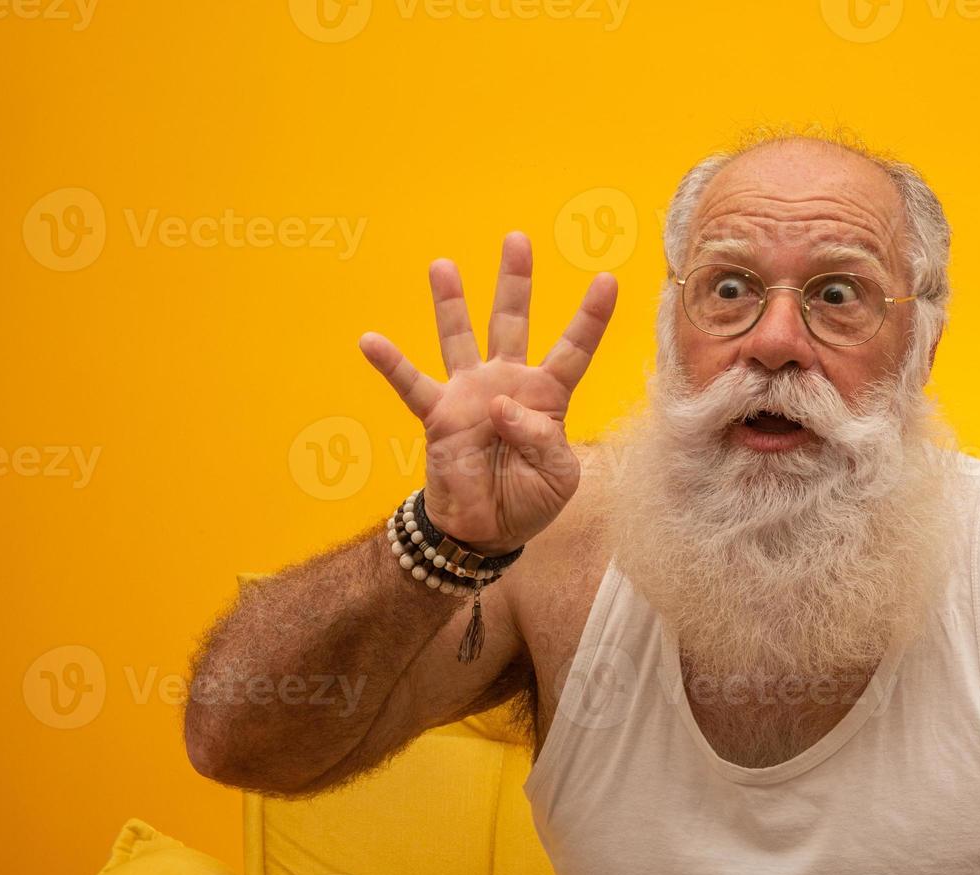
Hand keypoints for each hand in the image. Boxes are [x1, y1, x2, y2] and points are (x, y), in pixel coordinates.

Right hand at [360, 232, 615, 554]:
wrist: (486, 530)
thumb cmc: (528, 499)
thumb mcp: (558, 476)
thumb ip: (542, 440)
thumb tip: (502, 405)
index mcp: (547, 396)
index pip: (574, 349)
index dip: (590, 316)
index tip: (608, 278)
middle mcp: (507, 382)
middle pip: (512, 322)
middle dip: (515, 281)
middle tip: (517, 238)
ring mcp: (470, 394)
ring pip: (460, 337)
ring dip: (450, 302)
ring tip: (442, 265)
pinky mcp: (439, 415)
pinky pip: (411, 385)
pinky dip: (391, 364)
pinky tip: (371, 340)